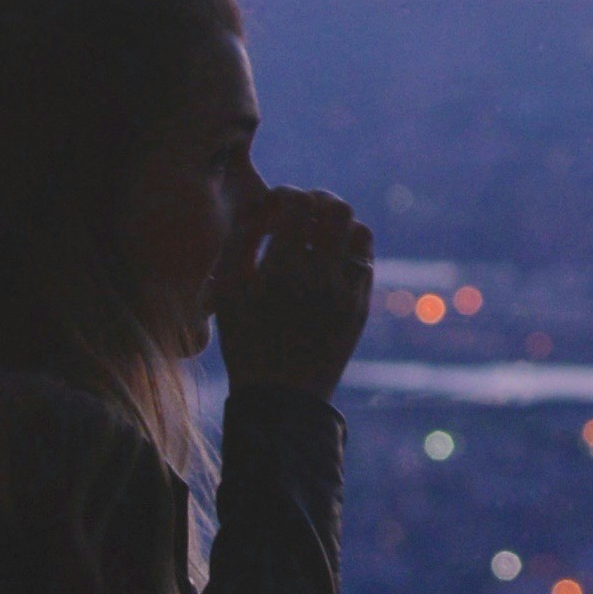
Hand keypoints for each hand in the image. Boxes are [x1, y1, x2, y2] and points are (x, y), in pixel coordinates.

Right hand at [214, 186, 374, 392]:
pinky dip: (349, 249)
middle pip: (337, 209)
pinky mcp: (362, 307)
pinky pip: (365, 261)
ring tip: (317, 235)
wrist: (283, 398)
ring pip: (359, 231)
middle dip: (317, 199)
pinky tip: (329, 259)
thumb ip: (240, 242)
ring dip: (339, 224)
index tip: (273, 208)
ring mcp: (348, 293)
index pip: (298, 203)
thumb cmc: (245, 342)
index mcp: (283, 271)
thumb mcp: (227, 292)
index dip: (284, 195)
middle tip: (301, 211)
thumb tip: (262, 209)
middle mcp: (322, 278)